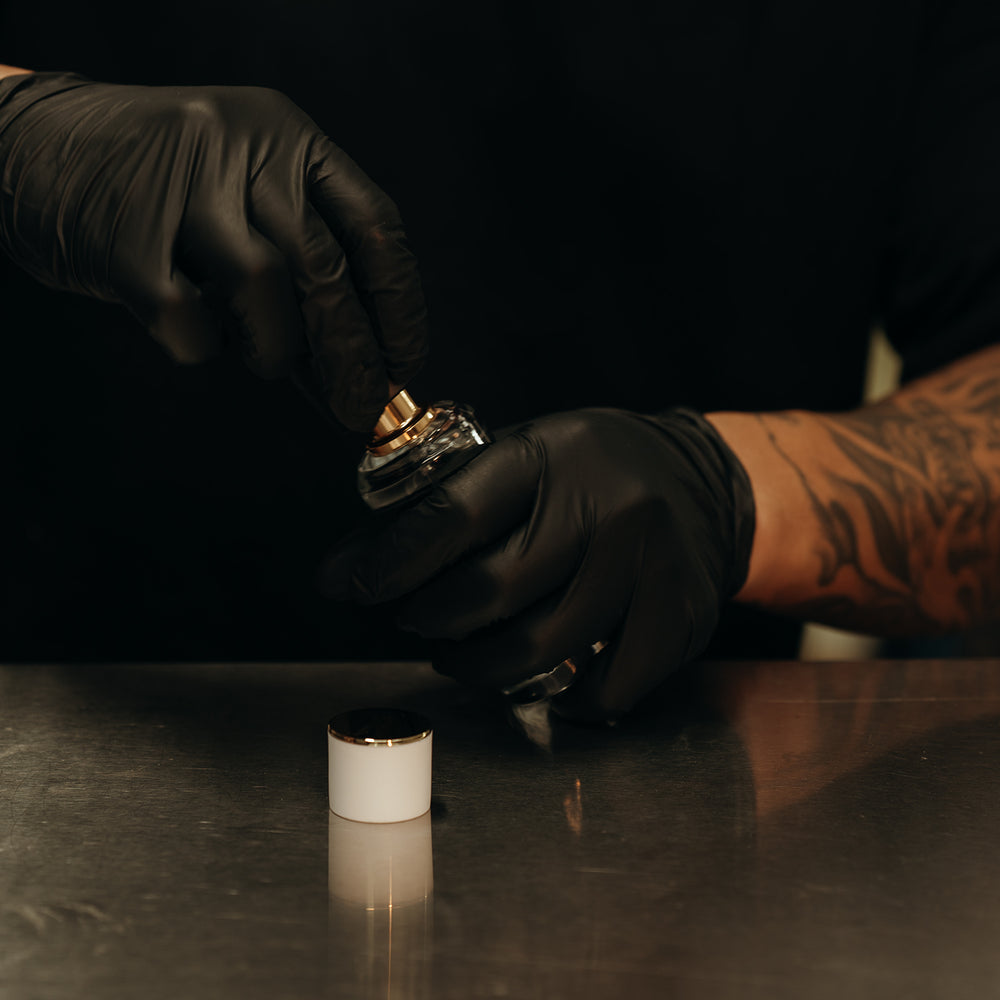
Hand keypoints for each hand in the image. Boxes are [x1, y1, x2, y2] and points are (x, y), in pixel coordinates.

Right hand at [0, 72, 426, 430]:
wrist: (34, 146)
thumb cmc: (158, 183)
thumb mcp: (244, 185)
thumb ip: (303, 256)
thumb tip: (362, 360)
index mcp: (286, 136)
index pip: (374, 225)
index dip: (399, 304)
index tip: (404, 359)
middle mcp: (239, 147)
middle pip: (324, 267)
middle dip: (352, 354)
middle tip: (360, 405)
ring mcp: (178, 187)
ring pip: (263, 290)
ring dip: (274, 350)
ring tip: (264, 358)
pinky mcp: (124, 238)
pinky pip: (189, 322)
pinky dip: (204, 348)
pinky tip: (198, 333)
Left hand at [322, 408, 755, 719]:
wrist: (700, 482)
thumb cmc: (588, 473)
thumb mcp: (514, 462)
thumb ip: (432, 511)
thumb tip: (342, 574)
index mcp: (552, 455)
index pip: (453, 513)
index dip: (392, 561)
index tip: (354, 587)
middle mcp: (608, 504)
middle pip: (492, 590)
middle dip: (431, 618)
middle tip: (414, 619)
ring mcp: (650, 564)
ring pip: (540, 648)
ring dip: (480, 665)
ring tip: (460, 653)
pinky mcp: (680, 616)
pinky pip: (603, 688)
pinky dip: (562, 698)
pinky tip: (543, 672)